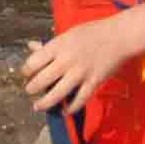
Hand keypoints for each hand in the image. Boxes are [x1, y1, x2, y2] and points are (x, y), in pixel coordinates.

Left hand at [13, 20, 130, 113]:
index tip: (25, 74)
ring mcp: (81, 73)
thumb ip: (50, 44)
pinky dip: (71, 108)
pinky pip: (79, 99)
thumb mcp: (68, 34)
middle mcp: (67, 60)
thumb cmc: (92, 32)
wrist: (119, 36)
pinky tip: (64, 111)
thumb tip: (31, 46)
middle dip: (32, 88)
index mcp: (59, 45)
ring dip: (45, 102)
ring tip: (37, 106)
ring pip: (58, 93)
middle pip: (43, 79)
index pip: (34, 61)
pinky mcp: (94, 82)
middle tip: (28, 91)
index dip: (26, 70)